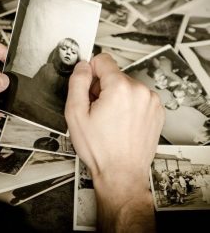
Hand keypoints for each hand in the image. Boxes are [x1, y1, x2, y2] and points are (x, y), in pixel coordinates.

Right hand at [65, 53, 164, 231]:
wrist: (121, 173)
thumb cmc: (100, 149)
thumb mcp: (75, 114)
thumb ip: (77, 83)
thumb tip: (83, 67)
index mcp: (120, 88)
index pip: (103, 59)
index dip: (91, 71)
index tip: (88, 85)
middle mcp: (140, 91)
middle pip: (114, 74)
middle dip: (103, 87)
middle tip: (97, 109)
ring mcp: (151, 101)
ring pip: (126, 85)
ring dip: (116, 96)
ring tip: (110, 118)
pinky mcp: (156, 110)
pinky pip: (137, 96)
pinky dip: (128, 104)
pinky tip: (121, 122)